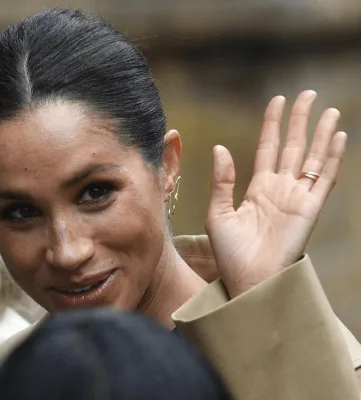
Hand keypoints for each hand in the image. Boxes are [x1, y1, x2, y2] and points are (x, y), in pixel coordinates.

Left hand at [205, 90, 346, 297]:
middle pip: (292, 146)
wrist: (248, 280)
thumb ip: (221, 181)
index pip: (268, 148)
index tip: (277, 101)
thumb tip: (220, 148)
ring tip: (328, 109)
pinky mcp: (310, 209)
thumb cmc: (230, 254)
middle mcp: (279, 189)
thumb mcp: (218, 214)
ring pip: (311, 157)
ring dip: (320, 134)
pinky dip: (332, 158)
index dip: (273, 124)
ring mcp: (297, 198)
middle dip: (299, 120)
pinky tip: (338, 136)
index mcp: (257, 189)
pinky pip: (323, 178)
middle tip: (307, 94)